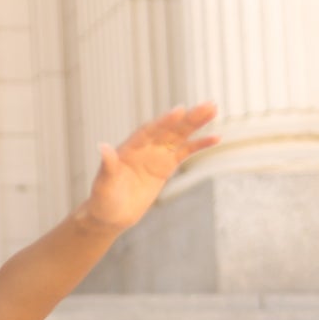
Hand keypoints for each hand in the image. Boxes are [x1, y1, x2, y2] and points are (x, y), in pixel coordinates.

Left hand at [86, 102, 218, 231]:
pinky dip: (199, 145)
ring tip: (213, 109)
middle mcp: (144, 147)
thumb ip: (107, 165)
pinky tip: (216, 138)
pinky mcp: (166, 166)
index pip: (148, 132)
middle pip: (168, 129)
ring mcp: (156, 155)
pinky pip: (185, 152)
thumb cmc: (102, 199)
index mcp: (129, 148)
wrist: (110, 215)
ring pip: (179, 136)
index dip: (163, 122)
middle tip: (207, 105)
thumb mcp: (103, 184)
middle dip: (187, 118)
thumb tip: (102, 147)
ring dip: (196, 124)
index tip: (179, 111)